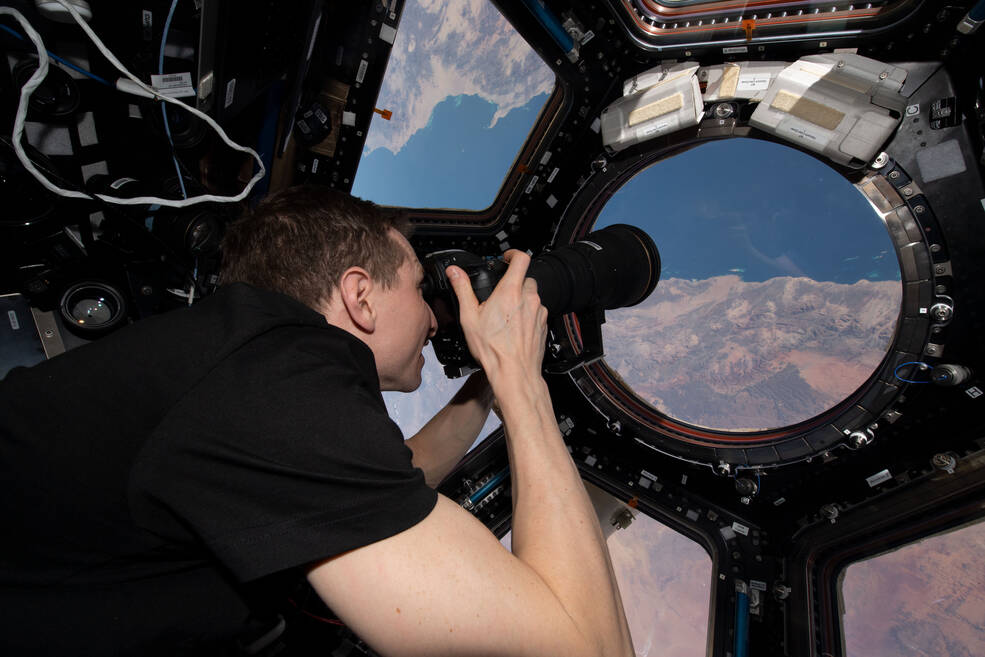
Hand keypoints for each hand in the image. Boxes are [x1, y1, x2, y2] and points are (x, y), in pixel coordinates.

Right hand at [446, 251, 547, 386]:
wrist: (514, 372)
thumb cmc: (494, 349)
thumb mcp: (469, 317)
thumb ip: (463, 289)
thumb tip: (454, 272)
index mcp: (511, 292)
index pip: (521, 258)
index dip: (513, 254)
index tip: (506, 258)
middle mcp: (529, 298)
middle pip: (526, 278)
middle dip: (514, 282)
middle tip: (500, 294)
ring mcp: (539, 312)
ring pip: (532, 296)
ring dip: (521, 299)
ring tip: (505, 315)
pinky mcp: (544, 325)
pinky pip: (537, 312)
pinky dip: (527, 314)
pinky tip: (514, 328)